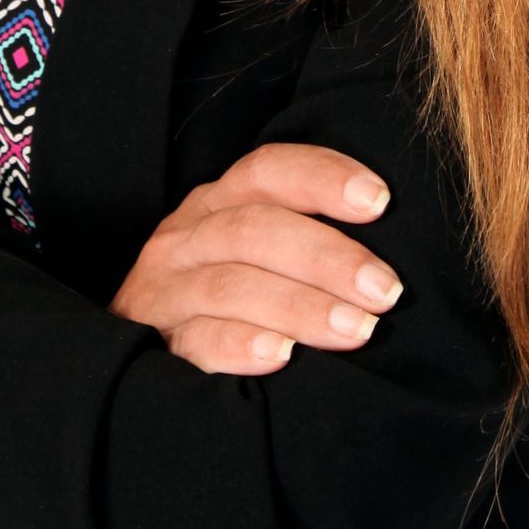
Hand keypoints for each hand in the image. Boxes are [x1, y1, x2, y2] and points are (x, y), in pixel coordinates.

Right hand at [108, 142, 402, 374]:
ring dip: (300, 306)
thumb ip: (303, 237)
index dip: (322, 178)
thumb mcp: (253, 253)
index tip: (380, 200)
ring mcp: (166, 291)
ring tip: (358, 329)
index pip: (267, 172)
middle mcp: (186, 237)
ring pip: (230, 286)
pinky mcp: (157, 346)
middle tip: (385, 290)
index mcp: (216, 203)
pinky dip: (240, 345)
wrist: (135, 354)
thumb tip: (393, 247)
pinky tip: (283, 357)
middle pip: (254, 230)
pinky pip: (196, 341)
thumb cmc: (228, 297)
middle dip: (327, 257)